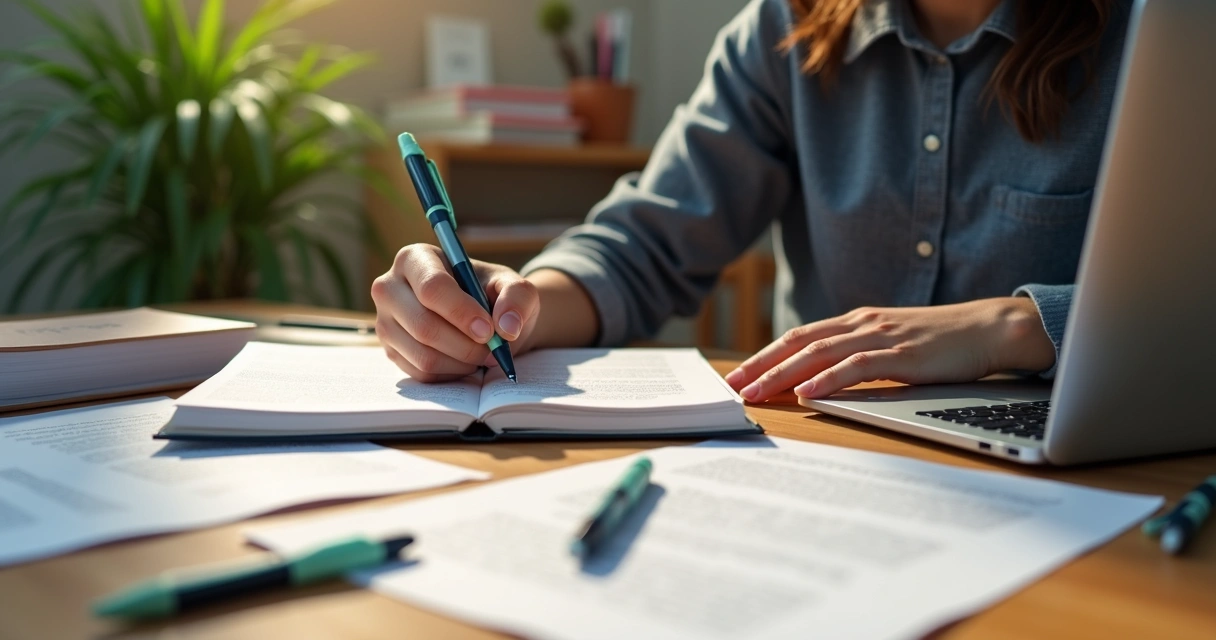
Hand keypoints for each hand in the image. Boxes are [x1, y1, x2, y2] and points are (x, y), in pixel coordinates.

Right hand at [371, 244, 539, 381]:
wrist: (482, 316)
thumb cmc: (493, 294)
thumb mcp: (513, 286)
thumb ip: (518, 297)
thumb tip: (506, 327)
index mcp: (415, 258)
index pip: (432, 288)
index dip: (461, 313)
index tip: (488, 330)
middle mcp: (390, 288)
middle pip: (423, 325)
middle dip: (466, 345)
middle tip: (493, 350)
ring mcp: (385, 321)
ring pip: (423, 355)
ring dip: (462, 362)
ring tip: (484, 355)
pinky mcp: (390, 350)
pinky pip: (421, 373)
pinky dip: (452, 373)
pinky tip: (467, 361)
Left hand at [724, 298, 1054, 401]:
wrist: (990, 328)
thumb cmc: (941, 342)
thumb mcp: (891, 345)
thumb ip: (857, 357)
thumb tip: (820, 382)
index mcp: (856, 322)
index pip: (799, 337)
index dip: (765, 355)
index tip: (738, 375)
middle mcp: (861, 324)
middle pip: (798, 343)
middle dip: (761, 365)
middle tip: (732, 387)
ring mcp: (880, 336)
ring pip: (819, 353)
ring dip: (782, 375)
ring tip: (756, 393)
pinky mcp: (902, 354)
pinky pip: (856, 366)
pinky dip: (828, 379)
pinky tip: (807, 393)